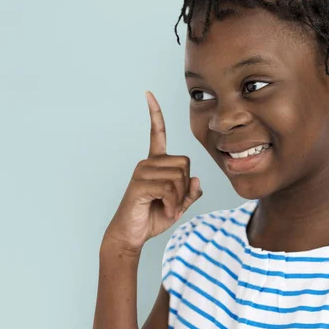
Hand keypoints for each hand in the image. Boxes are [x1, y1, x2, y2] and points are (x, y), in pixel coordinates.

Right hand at [103, 91, 202, 254]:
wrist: (131, 234)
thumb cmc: (153, 216)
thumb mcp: (178, 204)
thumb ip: (190, 192)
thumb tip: (197, 179)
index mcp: (156, 162)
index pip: (157, 132)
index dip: (155, 113)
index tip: (148, 93)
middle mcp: (148, 162)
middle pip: (185, 164)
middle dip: (185, 186)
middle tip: (174, 202)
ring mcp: (142, 172)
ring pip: (179, 177)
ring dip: (179, 197)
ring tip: (166, 207)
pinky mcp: (140, 184)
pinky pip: (169, 188)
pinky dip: (172, 203)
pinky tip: (164, 210)